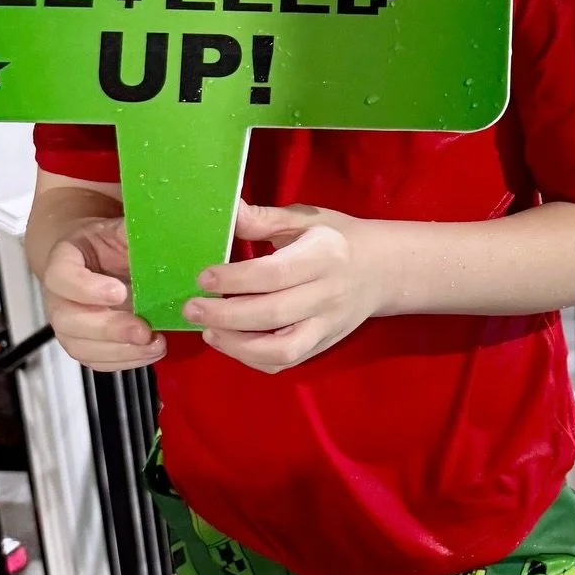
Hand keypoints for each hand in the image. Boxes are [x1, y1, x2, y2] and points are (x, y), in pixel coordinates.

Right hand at [40, 217, 163, 371]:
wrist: (91, 258)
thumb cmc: (103, 243)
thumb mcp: (115, 228)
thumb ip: (130, 231)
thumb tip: (159, 230)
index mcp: (63, 262)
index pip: (61, 277)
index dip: (87, 288)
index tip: (119, 292)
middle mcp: (58, 298)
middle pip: (70, 321)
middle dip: (109, 329)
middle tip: (143, 330)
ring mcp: (68, 324)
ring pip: (82, 347)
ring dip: (120, 351)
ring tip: (154, 344)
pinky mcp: (83, 342)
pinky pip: (96, 360)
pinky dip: (123, 361)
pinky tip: (149, 352)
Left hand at [183, 203, 381, 373]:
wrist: (383, 269)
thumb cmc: (338, 237)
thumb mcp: (307, 219)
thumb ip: (265, 220)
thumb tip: (226, 212)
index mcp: (325, 257)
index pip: (275, 274)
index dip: (235, 279)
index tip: (203, 277)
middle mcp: (329, 295)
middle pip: (273, 314)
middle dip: (225, 314)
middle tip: (192, 308)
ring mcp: (328, 325)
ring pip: (282, 349)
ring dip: (238, 345)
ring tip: (210, 330)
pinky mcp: (323, 345)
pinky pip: (286, 362)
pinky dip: (254, 359)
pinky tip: (232, 343)